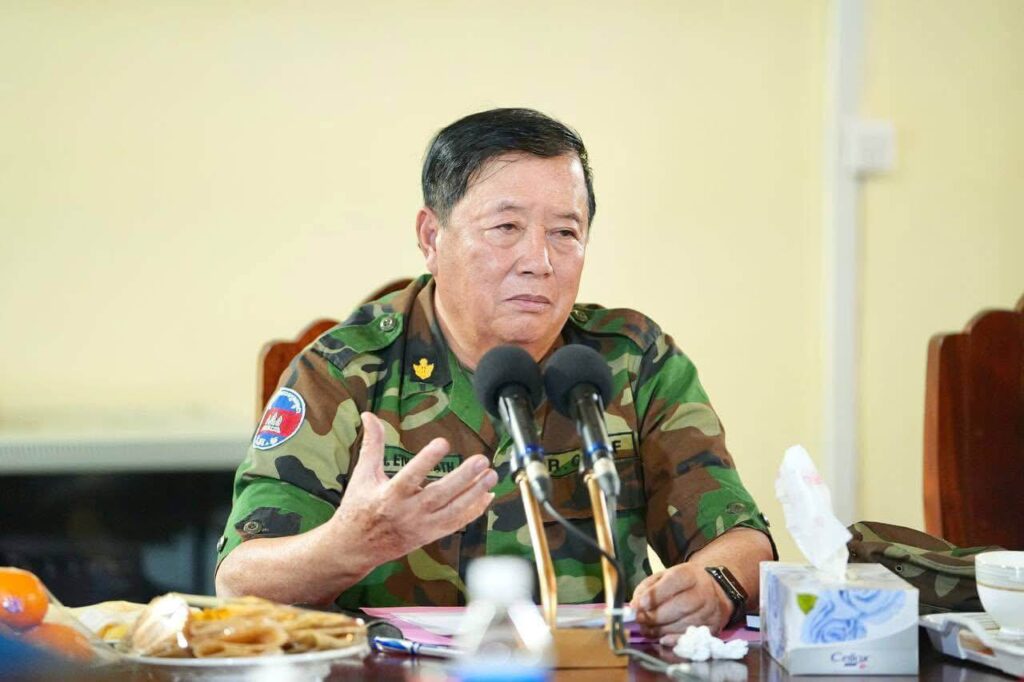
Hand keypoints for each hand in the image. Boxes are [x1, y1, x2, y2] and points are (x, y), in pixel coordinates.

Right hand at [328, 412, 497, 565]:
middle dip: (463, 478)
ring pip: (452, 512)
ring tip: (491, 475)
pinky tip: (487, 495)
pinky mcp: (430, 535)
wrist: (355, 548)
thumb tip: (369, 415)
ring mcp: (421, 526)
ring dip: (474, 494)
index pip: (410, 477)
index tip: (442, 442)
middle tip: (481, 460)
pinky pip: (456, 524)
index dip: (426, 460)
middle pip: (439, 495)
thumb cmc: (358, 508)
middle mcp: (407, 513)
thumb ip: (372, 444)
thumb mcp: (362, 474)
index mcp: (388, 496)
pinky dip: (473, 511)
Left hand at [630, 563, 732, 644]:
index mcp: (690, 574)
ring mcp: (711, 611)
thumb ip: (647, 589)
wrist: (710, 591)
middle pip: (681, 605)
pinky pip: (693, 638)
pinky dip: (674, 640)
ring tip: (648, 629)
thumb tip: (635, 606)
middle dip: (657, 616)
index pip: (675, 581)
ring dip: (662, 630)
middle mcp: (704, 591)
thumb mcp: (662, 578)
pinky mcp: (714, 627)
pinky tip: (662, 639)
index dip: (656, 594)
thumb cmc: (680, 585)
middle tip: (640, 620)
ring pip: (685, 623)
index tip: (640, 604)